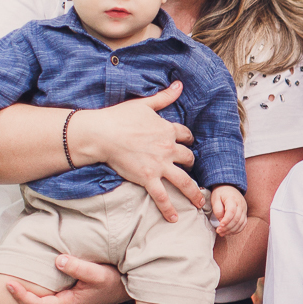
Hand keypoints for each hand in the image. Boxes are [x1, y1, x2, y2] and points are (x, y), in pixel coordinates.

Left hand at [4, 255, 128, 303]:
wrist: (127, 289)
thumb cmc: (114, 283)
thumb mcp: (99, 274)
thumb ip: (79, 268)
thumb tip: (58, 260)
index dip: (21, 296)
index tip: (9, 285)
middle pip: (35, 302)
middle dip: (19, 291)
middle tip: (2, 277)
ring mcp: (65, 302)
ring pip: (41, 297)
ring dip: (29, 286)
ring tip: (14, 273)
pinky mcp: (68, 295)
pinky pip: (48, 292)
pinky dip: (39, 283)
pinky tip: (34, 271)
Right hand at [74, 81, 199, 222]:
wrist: (102, 134)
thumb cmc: (119, 117)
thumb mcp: (145, 104)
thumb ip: (165, 96)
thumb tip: (180, 84)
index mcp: (168, 130)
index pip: (186, 136)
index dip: (187, 140)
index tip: (187, 144)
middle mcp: (168, 148)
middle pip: (189, 158)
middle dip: (191, 164)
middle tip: (193, 172)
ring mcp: (159, 165)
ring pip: (184, 181)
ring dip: (193, 193)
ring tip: (200, 202)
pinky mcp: (147, 178)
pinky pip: (162, 196)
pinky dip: (169, 209)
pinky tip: (175, 218)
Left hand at [211, 185, 247, 235]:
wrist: (229, 187)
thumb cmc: (220, 193)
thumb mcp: (215, 198)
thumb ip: (217, 209)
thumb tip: (221, 220)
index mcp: (232, 199)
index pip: (232, 211)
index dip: (226, 220)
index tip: (220, 226)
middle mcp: (241, 204)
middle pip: (237, 219)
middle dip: (227, 227)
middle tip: (219, 231)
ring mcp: (244, 209)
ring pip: (241, 223)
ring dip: (231, 230)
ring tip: (222, 233)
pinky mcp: (245, 213)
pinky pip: (243, 224)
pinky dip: (237, 230)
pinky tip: (229, 232)